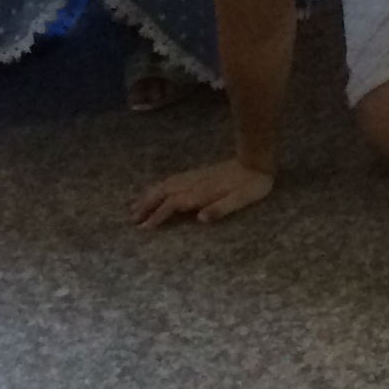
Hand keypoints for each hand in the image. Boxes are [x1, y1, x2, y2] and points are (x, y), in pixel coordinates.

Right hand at [130, 158, 272, 227]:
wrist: (257, 159)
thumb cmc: (252, 184)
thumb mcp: (242, 199)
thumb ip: (221, 208)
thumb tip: (200, 218)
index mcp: (201, 192)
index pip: (173, 204)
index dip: (157, 216)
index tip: (143, 228)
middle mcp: (193, 183)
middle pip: (163, 193)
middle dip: (146, 205)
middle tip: (131, 220)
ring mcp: (194, 177)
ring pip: (164, 185)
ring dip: (148, 195)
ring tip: (133, 207)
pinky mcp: (198, 173)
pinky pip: (171, 180)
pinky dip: (157, 187)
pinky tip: (154, 191)